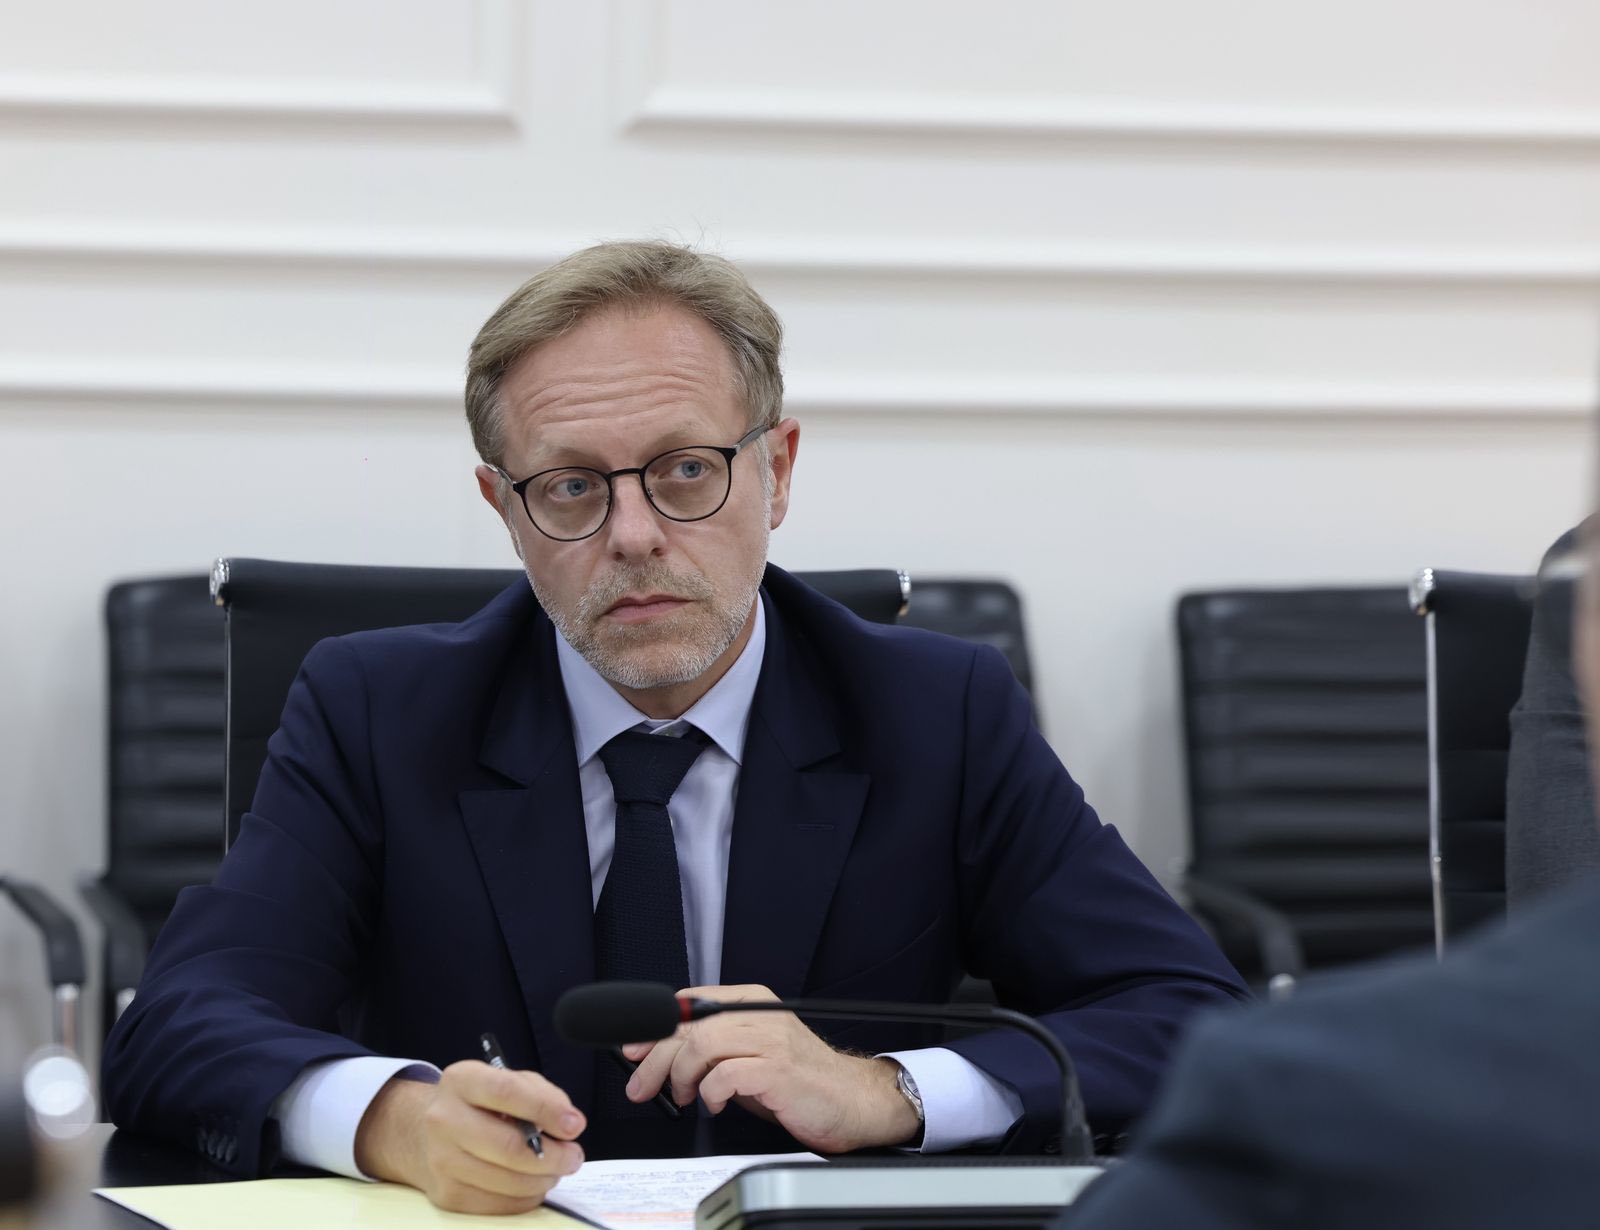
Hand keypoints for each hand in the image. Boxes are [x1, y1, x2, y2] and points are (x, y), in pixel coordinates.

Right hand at [353, 1062, 585, 1214]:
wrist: (429, 1135)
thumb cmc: (482, 1105)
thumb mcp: (509, 1081)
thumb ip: (542, 1095)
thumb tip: (569, 1124)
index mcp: (461, 1080)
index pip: (506, 1092)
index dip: (546, 1109)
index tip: (575, 1125)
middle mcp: (443, 1119)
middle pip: (507, 1146)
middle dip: (553, 1156)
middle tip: (574, 1157)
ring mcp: (441, 1161)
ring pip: (506, 1181)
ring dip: (543, 1180)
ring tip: (555, 1169)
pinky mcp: (446, 1195)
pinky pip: (498, 1205)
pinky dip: (526, 1198)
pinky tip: (532, 1184)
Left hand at [621, 984, 921, 1153]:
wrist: (850, 1100)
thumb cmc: (796, 1081)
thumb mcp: (748, 1054)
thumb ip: (712, 1047)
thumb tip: (659, 1053)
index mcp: (751, 1000)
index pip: (688, 1002)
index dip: (654, 1026)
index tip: (633, 1051)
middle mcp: (760, 1013)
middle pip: (688, 1025)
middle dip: (655, 1059)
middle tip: (641, 1087)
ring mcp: (771, 1038)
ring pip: (701, 1045)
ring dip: (681, 1077)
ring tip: (685, 1097)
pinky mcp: (778, 1069)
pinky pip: (724, 1075)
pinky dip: (709, 1092)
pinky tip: (713, 1103)